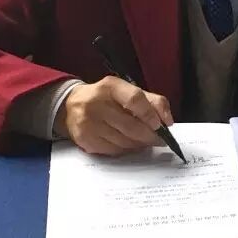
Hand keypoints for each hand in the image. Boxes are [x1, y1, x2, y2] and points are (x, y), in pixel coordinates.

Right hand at [54, 76, 173, 155]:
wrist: (70, 105)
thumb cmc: (106, 98)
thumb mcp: (127, 90)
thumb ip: (152, 101)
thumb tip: (167, 120)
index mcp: (110, 87)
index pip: (135, 99)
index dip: (151, 114)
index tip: (161, 125)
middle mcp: (96, 104)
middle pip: (131, 126)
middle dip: (150, 136)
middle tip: (160, 140)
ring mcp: (88, 123)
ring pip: (124, 141)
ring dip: (140, 144)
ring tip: (145, 141)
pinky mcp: (85, 139)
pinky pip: (114, 150)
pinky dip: (126, 149)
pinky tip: (129, 144)